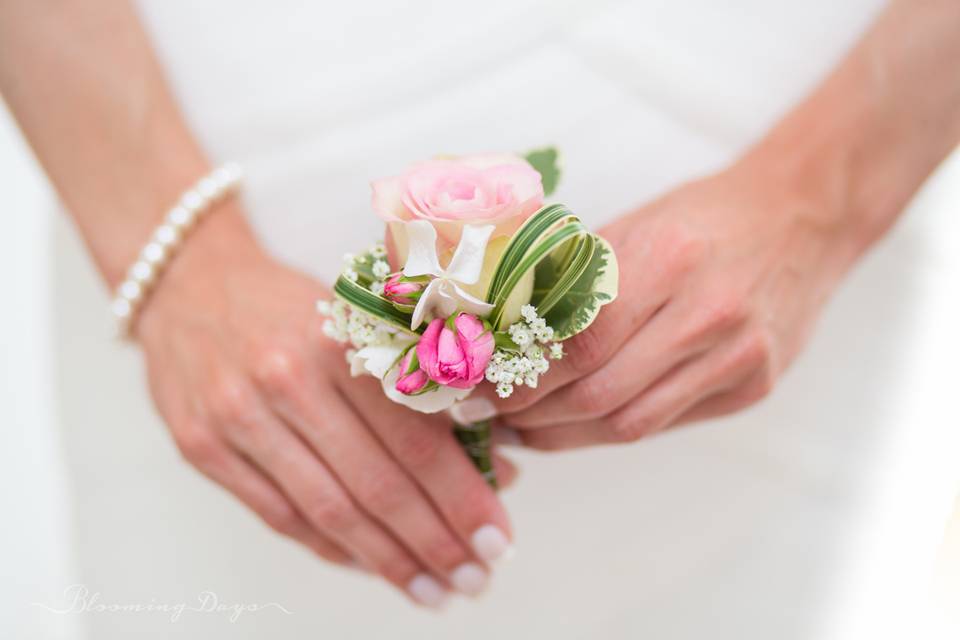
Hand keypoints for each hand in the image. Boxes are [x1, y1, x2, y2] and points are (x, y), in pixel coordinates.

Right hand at [136, 209, 514, 607]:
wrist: (189, 282)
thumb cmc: (294, 304)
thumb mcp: (363, 321)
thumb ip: (426, 388)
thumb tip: (495, 463)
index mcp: (341, 340)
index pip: (414, 438)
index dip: (461, 497)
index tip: (498, 537)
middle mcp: (287, 380)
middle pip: (375, 484)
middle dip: (433, 543)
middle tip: (475, 579)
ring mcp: (238, 417)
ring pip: (328, 511)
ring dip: (388, 561)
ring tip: (433, 590)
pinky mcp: (202, 447)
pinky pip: (280, 517)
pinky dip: (333, 549)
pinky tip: (374, 564)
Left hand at [480, 161, 858, 448]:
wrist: (803, 217)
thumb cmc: (705, 217)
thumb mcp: (636, 225)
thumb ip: (575, 278)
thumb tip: (497, 323)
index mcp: (669, 260)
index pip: (579, 341)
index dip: (522, 376)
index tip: (479, 386)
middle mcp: (709, 314)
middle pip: (599, 393)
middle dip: (531, 414)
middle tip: (488, 414)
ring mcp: (738, 358)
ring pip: (629, 423)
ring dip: (564, 434)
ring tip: (521, 429)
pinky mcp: (753, 388)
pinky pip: (664, 423)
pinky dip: (610, 430)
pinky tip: (577, 425)